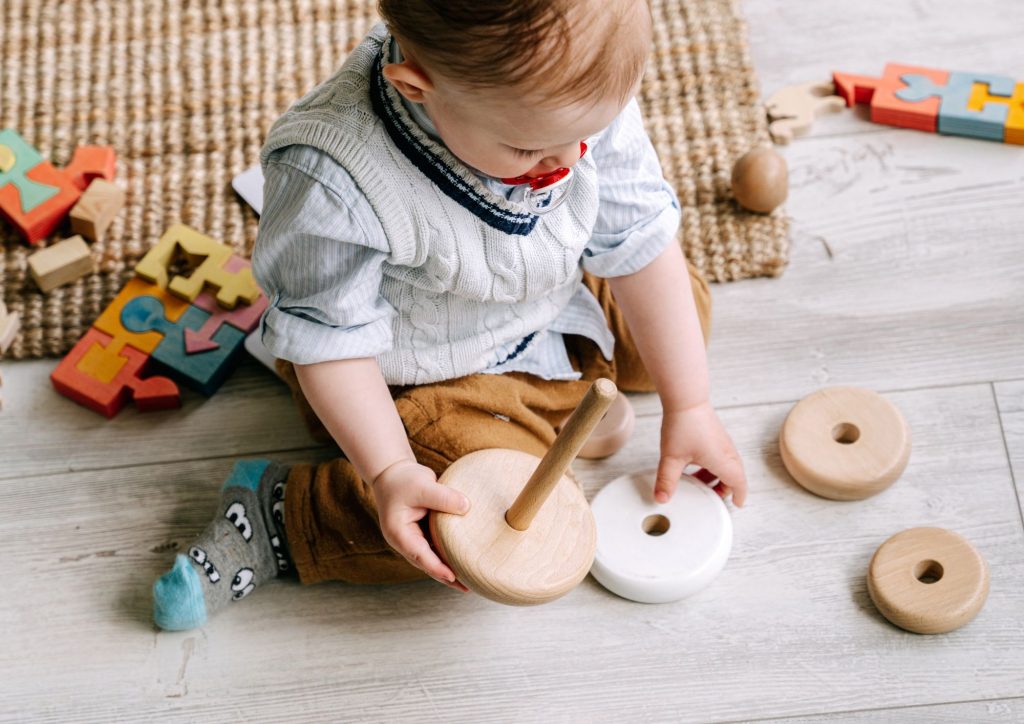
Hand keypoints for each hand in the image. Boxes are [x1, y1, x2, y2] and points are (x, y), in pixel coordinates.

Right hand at [372, 459, 471, 591]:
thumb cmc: (402, 479)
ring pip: (432, 558)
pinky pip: (437, 547)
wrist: (392, 472)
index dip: (437, 567)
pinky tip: (463, 559)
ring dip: (448, 568)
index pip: (420, 555)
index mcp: (399, 533)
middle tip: (467, 588)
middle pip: (427, 563)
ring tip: (469, 580)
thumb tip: (467, 507)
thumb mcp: (423, 485)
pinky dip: (448, 554)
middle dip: (446, 576)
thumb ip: (443, 497)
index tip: (453, 577)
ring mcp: (413, 538)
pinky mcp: (422, 532)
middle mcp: (405, 540)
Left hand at [655, 401, 747, 505]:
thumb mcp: (671, 458)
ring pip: (727, 465)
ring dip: (717, 477)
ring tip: (700, 483)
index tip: (736, 505)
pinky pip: (721, 456)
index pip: (739, 483)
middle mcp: (727, 452)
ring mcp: (723, 442)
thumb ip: (666, 480)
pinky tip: (695, 465)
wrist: (686, 399)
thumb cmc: (683, 425)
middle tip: (711, 497)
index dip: (739, 496)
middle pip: (735, 476)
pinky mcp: (716, 435)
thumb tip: (662, 498)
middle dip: (725, 489)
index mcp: (723, 461)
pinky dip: (713, 466)